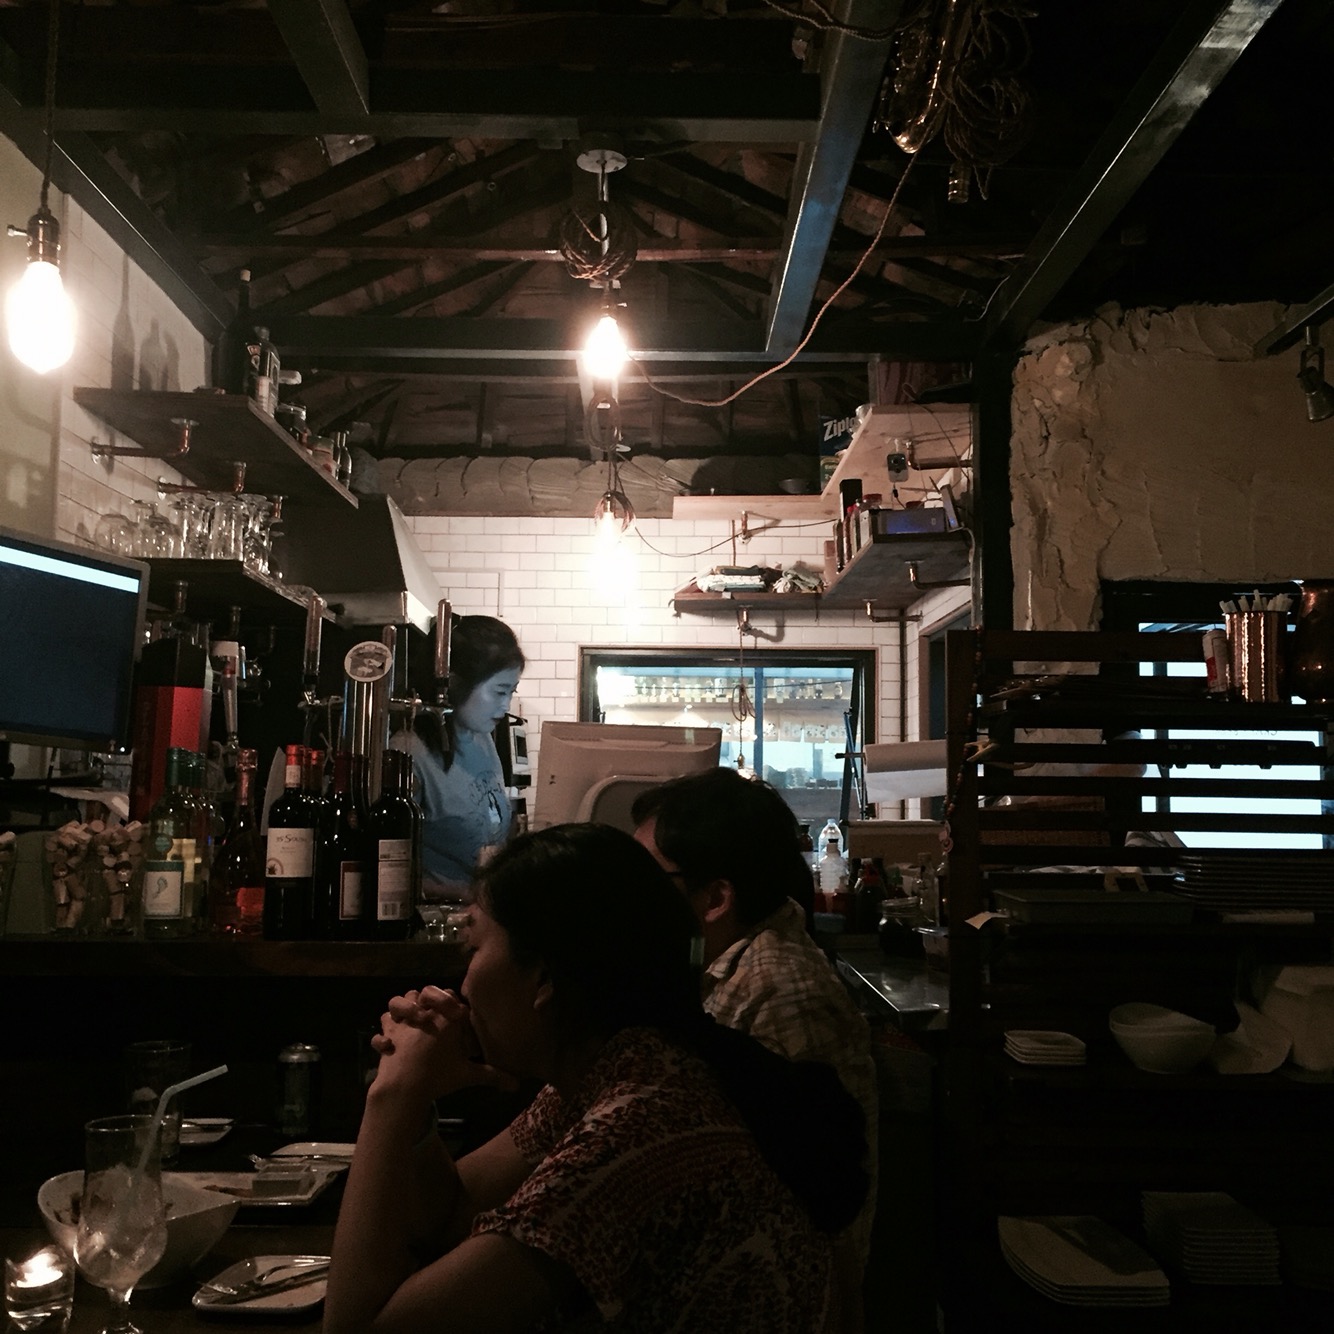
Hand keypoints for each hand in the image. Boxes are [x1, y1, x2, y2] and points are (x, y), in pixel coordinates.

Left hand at [371, 987, 516, 1097]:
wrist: (404, 1087)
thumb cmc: (438, 1076)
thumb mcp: (468, 1075)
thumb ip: (492, 1076)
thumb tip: (517, 1086)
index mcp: (445, 1018)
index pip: (451, 995)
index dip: (453, 1003)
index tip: (457, 1016)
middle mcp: (424, 1013)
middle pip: (425, 992)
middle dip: (429, 1000)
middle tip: (433, 1016)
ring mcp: (403, 1022)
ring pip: (400, 1000)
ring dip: (405, 1008)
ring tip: (412, 1022)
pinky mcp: (387, 1033)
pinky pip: (383, 1023)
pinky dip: (385, 1030)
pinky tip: (391, 1042)